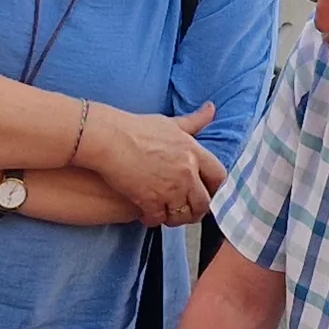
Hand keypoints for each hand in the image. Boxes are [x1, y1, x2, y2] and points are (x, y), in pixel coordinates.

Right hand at [81, 102, 225, 224]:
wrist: (108, 139)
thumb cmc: (136, 128)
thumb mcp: (170, 123)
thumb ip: (193, 122)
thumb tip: (211, 108)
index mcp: (194, 152)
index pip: (219, 177)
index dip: (215, 188)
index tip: (207, 192)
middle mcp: (186, 172)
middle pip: (204, 202)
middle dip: (197, 210)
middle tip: (186, 210)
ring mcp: (170, 188)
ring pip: (183, 215)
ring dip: (176, 218)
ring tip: (167, 215)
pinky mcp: (151, 201)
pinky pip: (159, 219)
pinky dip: (154, 219)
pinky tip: (147, 215)